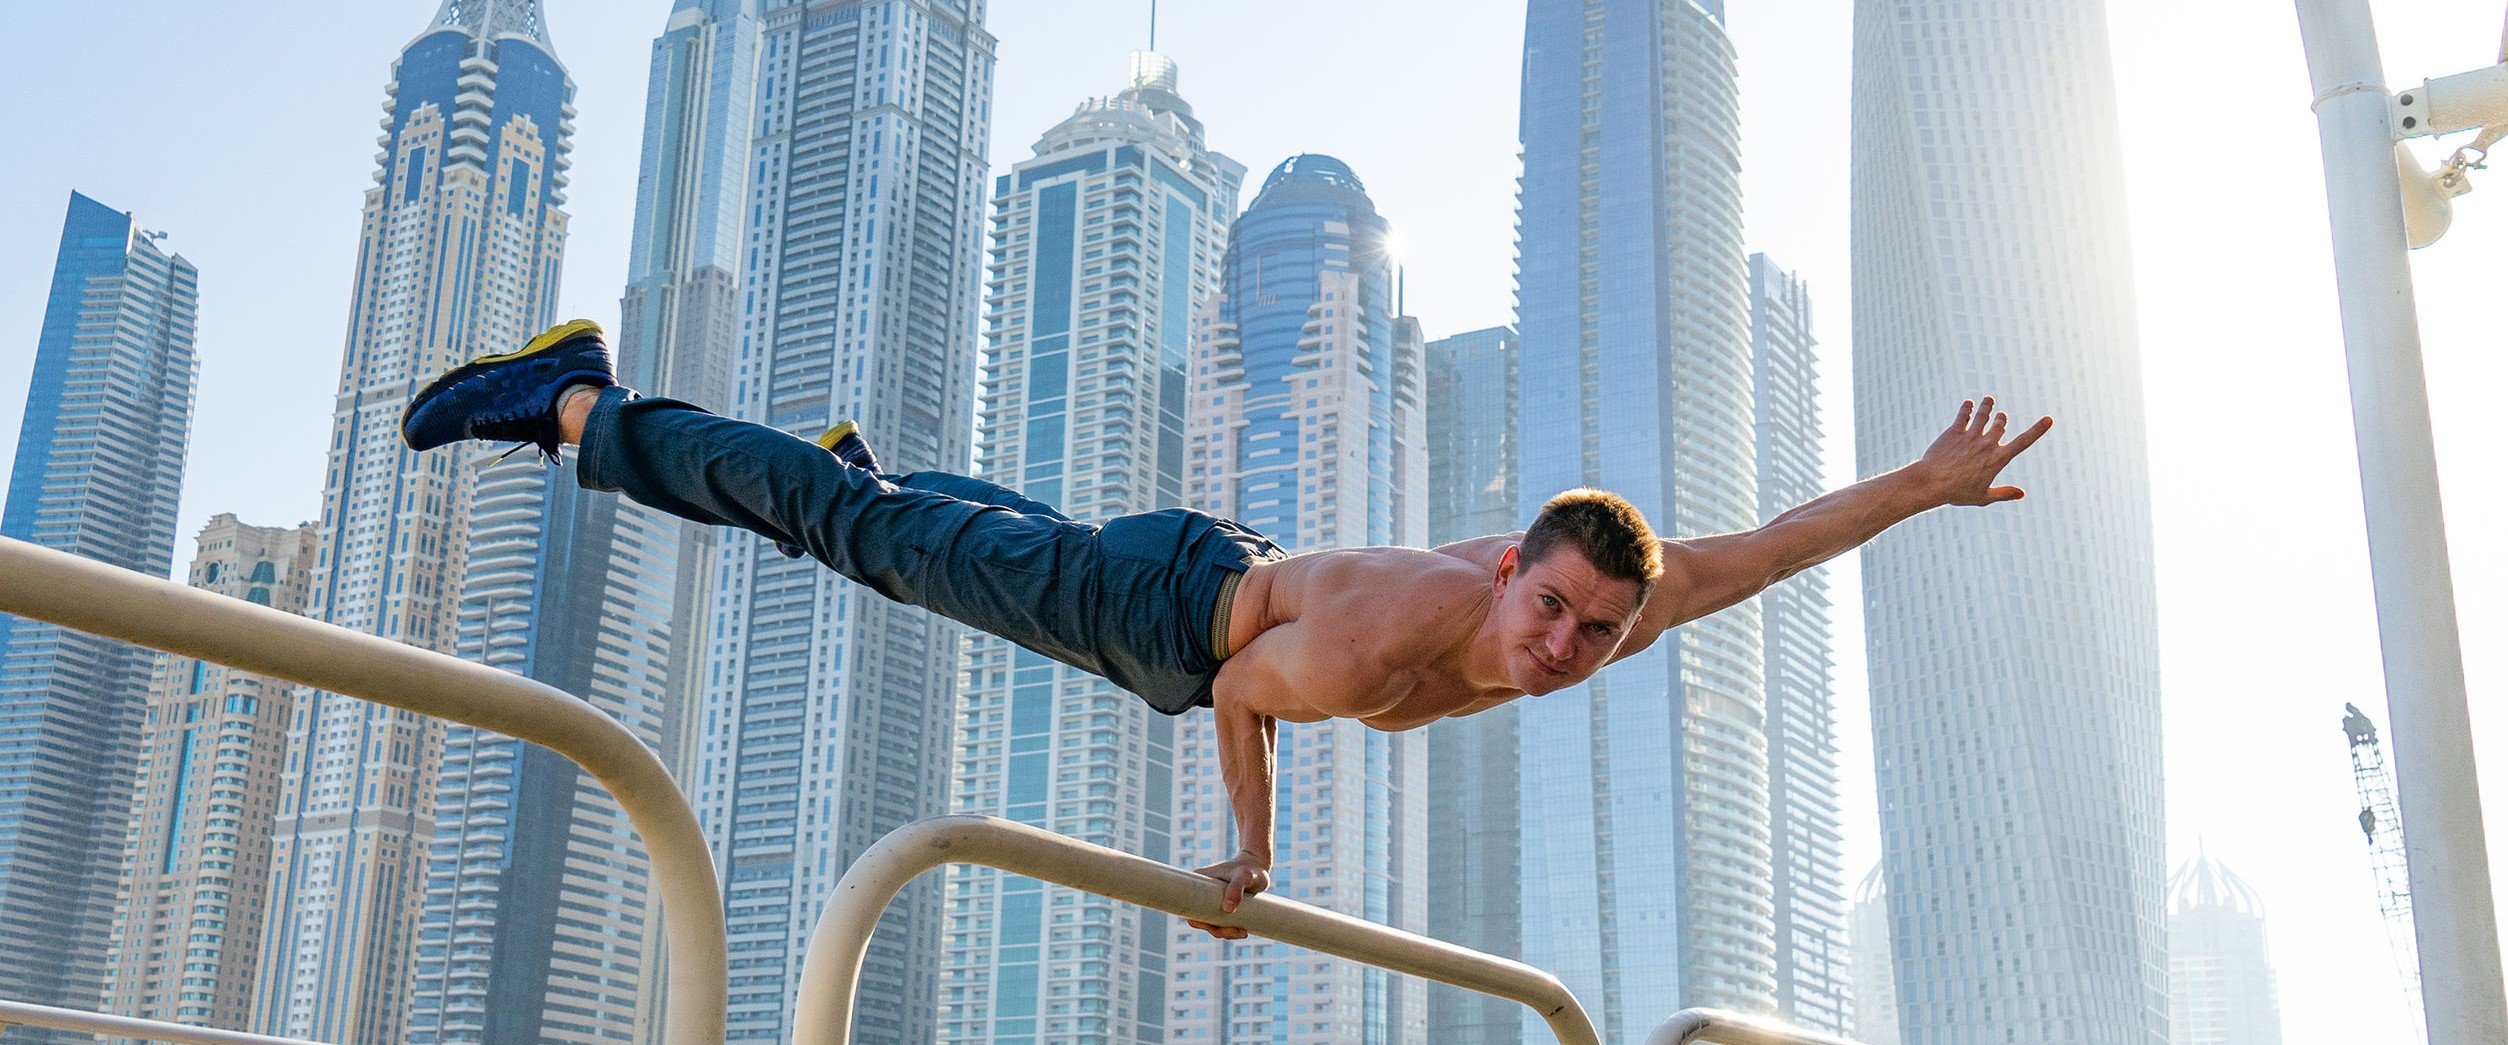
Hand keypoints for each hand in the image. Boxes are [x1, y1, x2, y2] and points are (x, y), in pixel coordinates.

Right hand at [1185, 853, 1271, 940]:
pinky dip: (1229, 928)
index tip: (1220, 927)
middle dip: (1218, 930)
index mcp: (1199, 883)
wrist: (1258, 863)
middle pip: (1201, 919)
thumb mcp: (1244, 876)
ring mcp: (1211, 898)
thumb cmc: (1250, 868)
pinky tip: (1242, 930)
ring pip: (1212, 922)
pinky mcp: (1221, 903)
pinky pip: (1220, 920)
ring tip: (1243, 932)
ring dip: (1225, 932)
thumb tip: (1227, 910)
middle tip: (1240, 931)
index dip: (1201, 924)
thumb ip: (1236, 889)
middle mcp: (1202, 892)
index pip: (1191, 910)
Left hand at [1919, 396, 2052, 505]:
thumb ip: (2004, 493)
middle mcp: (1987, 444)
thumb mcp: (1983, 497)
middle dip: (2001, 419)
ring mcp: (1970, 436)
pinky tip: (1969, 404)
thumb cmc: (1957, 493)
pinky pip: (1964, 415)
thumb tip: (2022, 493)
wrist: (1932, 483)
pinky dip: (1968, 408)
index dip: (2038, 430)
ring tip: (1989, 400)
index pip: (2023, 442)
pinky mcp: (1954, 431)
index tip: (2049, 419)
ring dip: (1987, 406)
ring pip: (1983, 415)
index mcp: (1998, 459)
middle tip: (2001, 417)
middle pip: (2000, 424)